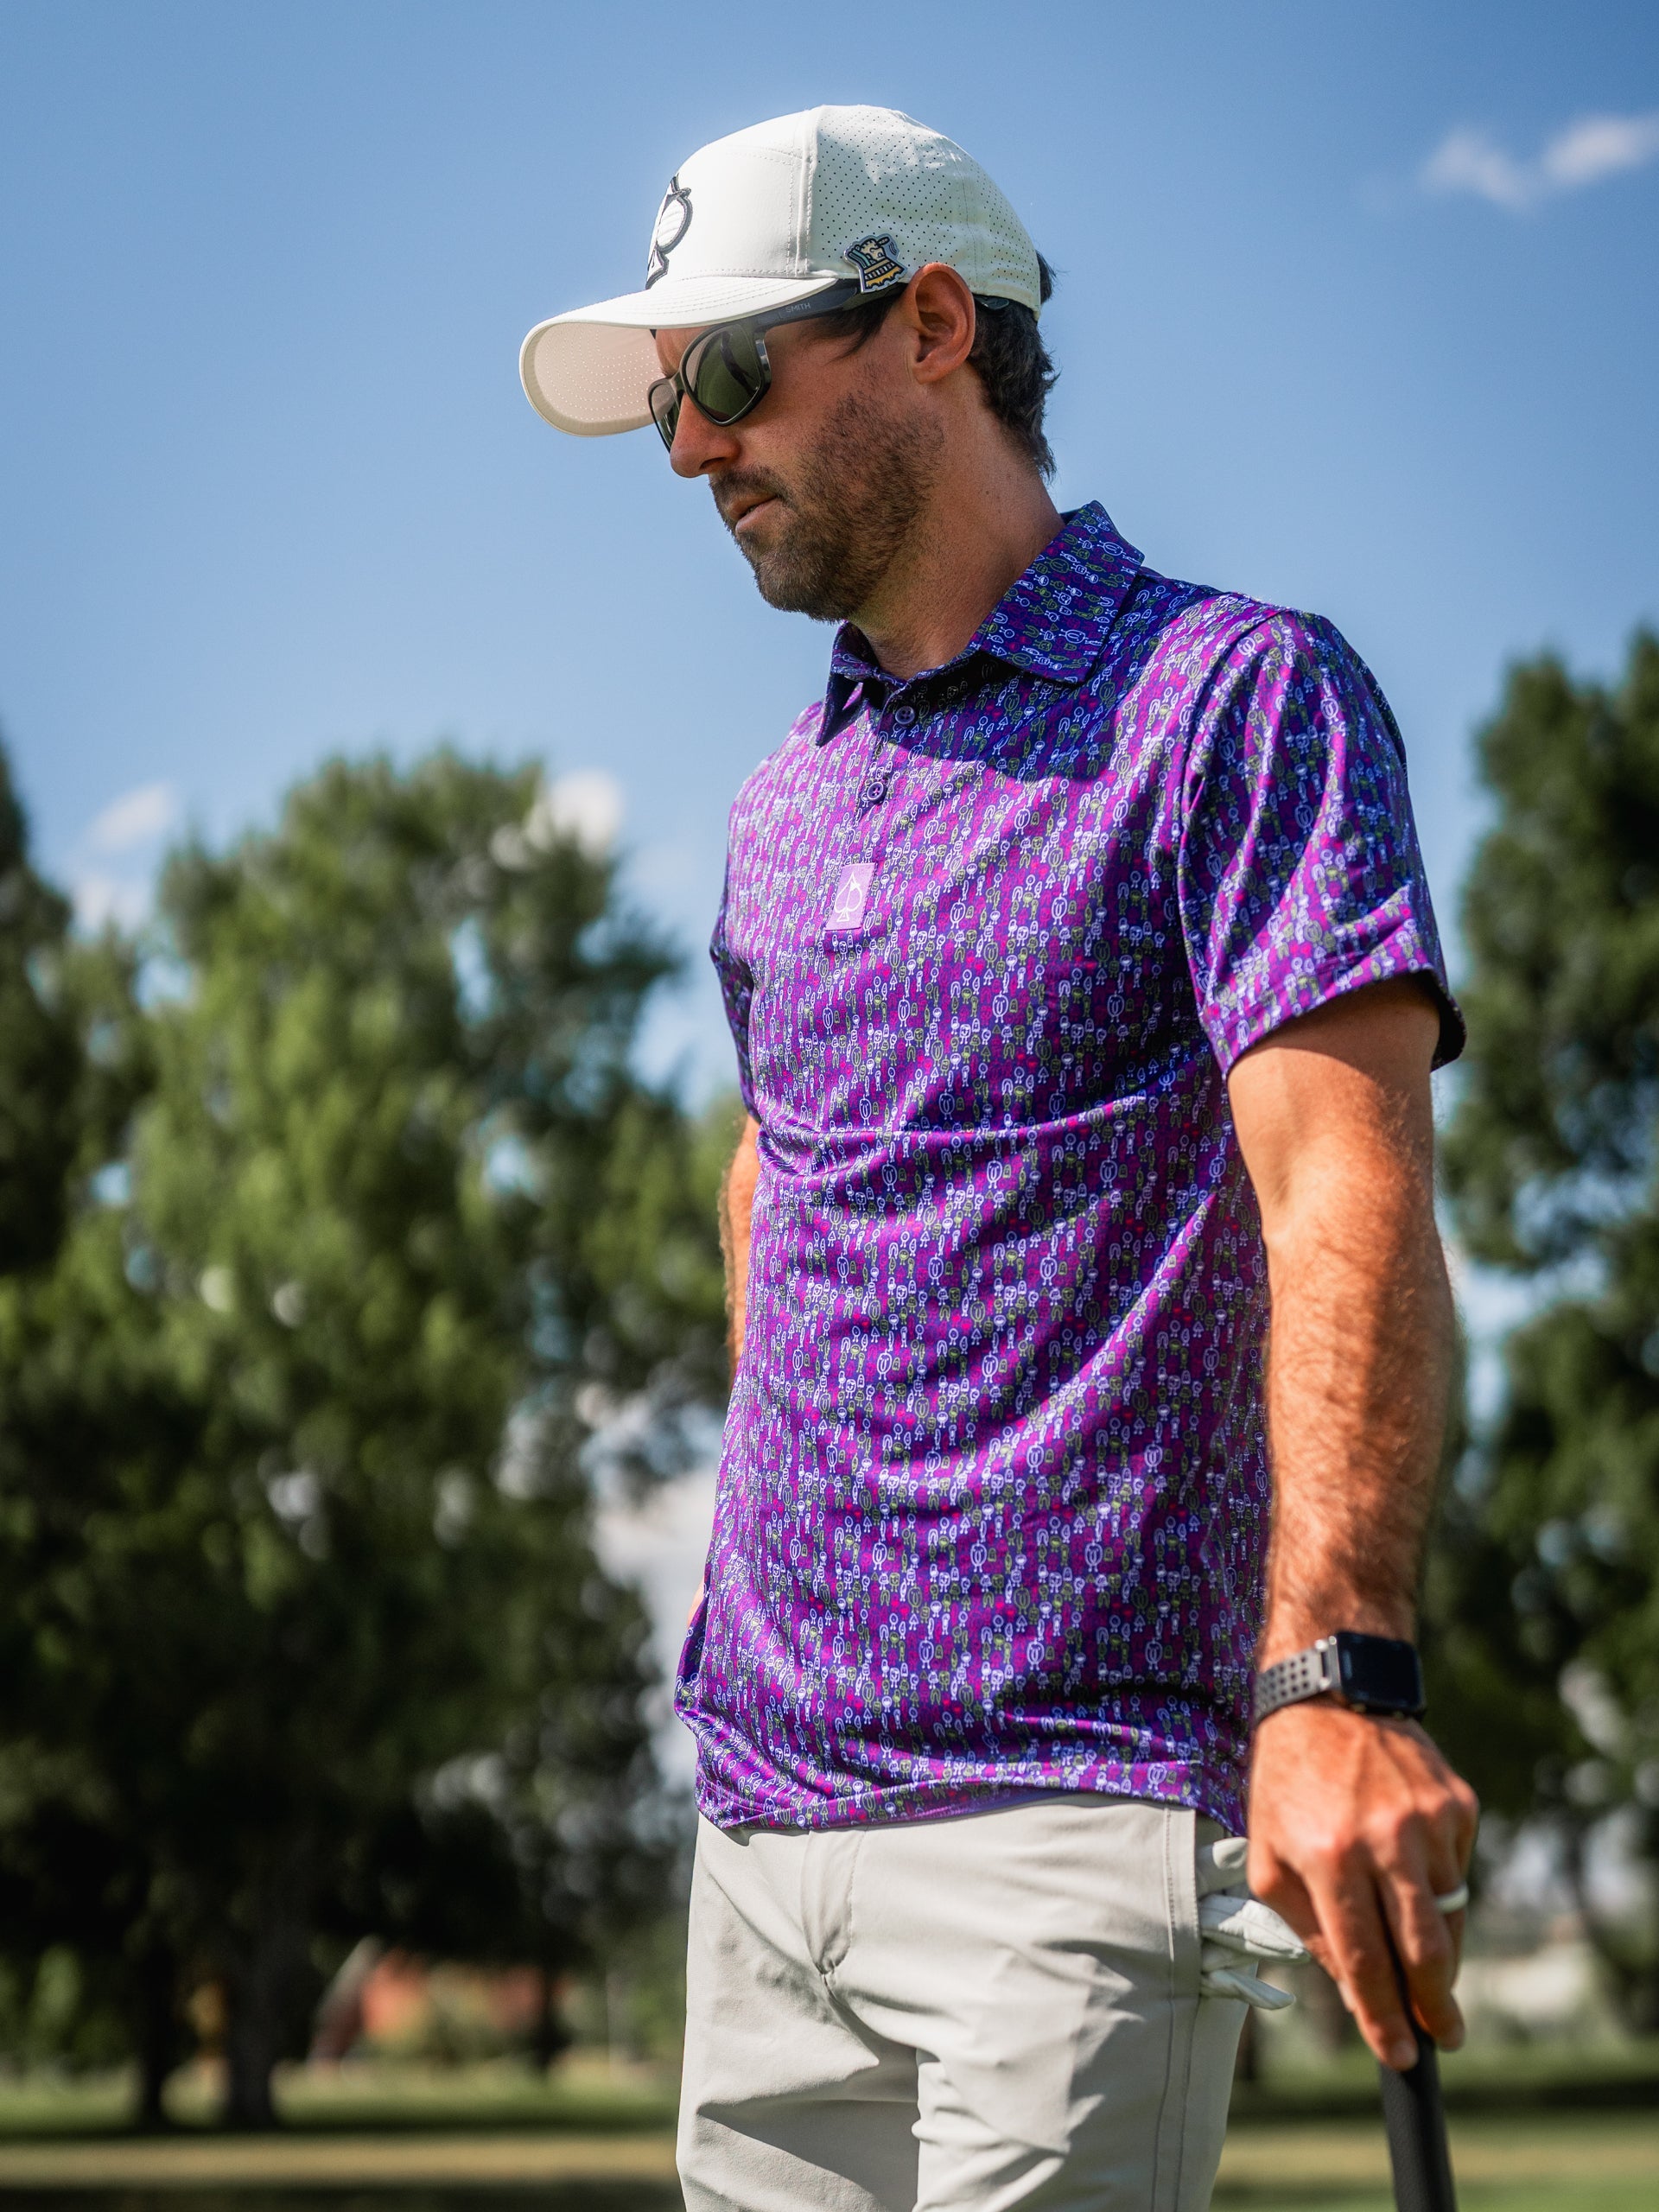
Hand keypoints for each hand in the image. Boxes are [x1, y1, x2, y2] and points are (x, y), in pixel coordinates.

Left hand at [1247, 1702, 1478, 2069]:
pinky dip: (1442, 1890)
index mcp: (1329, 1857)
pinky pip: (1460, 1871)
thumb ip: (1310, 1929)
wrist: (1329, 1695)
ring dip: (1440, 1949)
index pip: (1366, 1960)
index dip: (1386, 2017)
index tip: (1402, 2055)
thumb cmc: (1287, 1783)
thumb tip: (1357, 1991)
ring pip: (1451, 1916)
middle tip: (1445, 2036)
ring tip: (1423, 1959)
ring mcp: (1430, 1820)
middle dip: (1436, 2006)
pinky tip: (1413, 1870)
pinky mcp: (1458, 1803)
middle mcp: (1386, 1840)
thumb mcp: (1270, 1857)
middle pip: (1425, 1950)